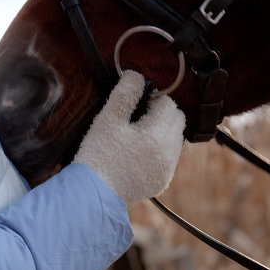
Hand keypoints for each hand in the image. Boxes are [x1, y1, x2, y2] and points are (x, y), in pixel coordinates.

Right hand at [74, 71, 185, 204]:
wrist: (92, 194)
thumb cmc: (98, 154)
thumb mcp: (108, 119)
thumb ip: (125, 94)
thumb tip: (136, 75)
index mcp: (158, 135)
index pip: (169, 104)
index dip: (153, 98)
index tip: (135, 104)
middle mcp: (169, 153)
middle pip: (177, 121)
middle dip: (162, 113)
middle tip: (136, 117)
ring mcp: (167, 170)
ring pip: (175, 139)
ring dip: (162, 130)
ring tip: (136, 134)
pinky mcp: (161, 181)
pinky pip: (169, 157)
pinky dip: (159, 149)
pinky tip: (137, 152)